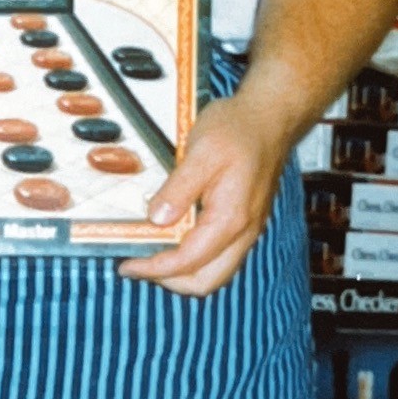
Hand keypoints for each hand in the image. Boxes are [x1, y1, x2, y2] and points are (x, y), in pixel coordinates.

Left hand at [118, 94, 288, 298]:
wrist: (270, 117)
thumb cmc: (238, 129)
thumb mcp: (201, 152)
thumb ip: (179, 189)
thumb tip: (157, 219)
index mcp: (231, 218)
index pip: (188, 261)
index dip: (154, 269)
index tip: (127, 266)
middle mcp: (243, 232)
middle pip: (206, 281)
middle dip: (169, 280)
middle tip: (138, 265)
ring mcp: (247, 229)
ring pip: (215, 272)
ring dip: (182, 272)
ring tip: (152, 255)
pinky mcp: (244, 222)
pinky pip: (220, 255)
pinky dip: (195, 258)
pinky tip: (174, 239)